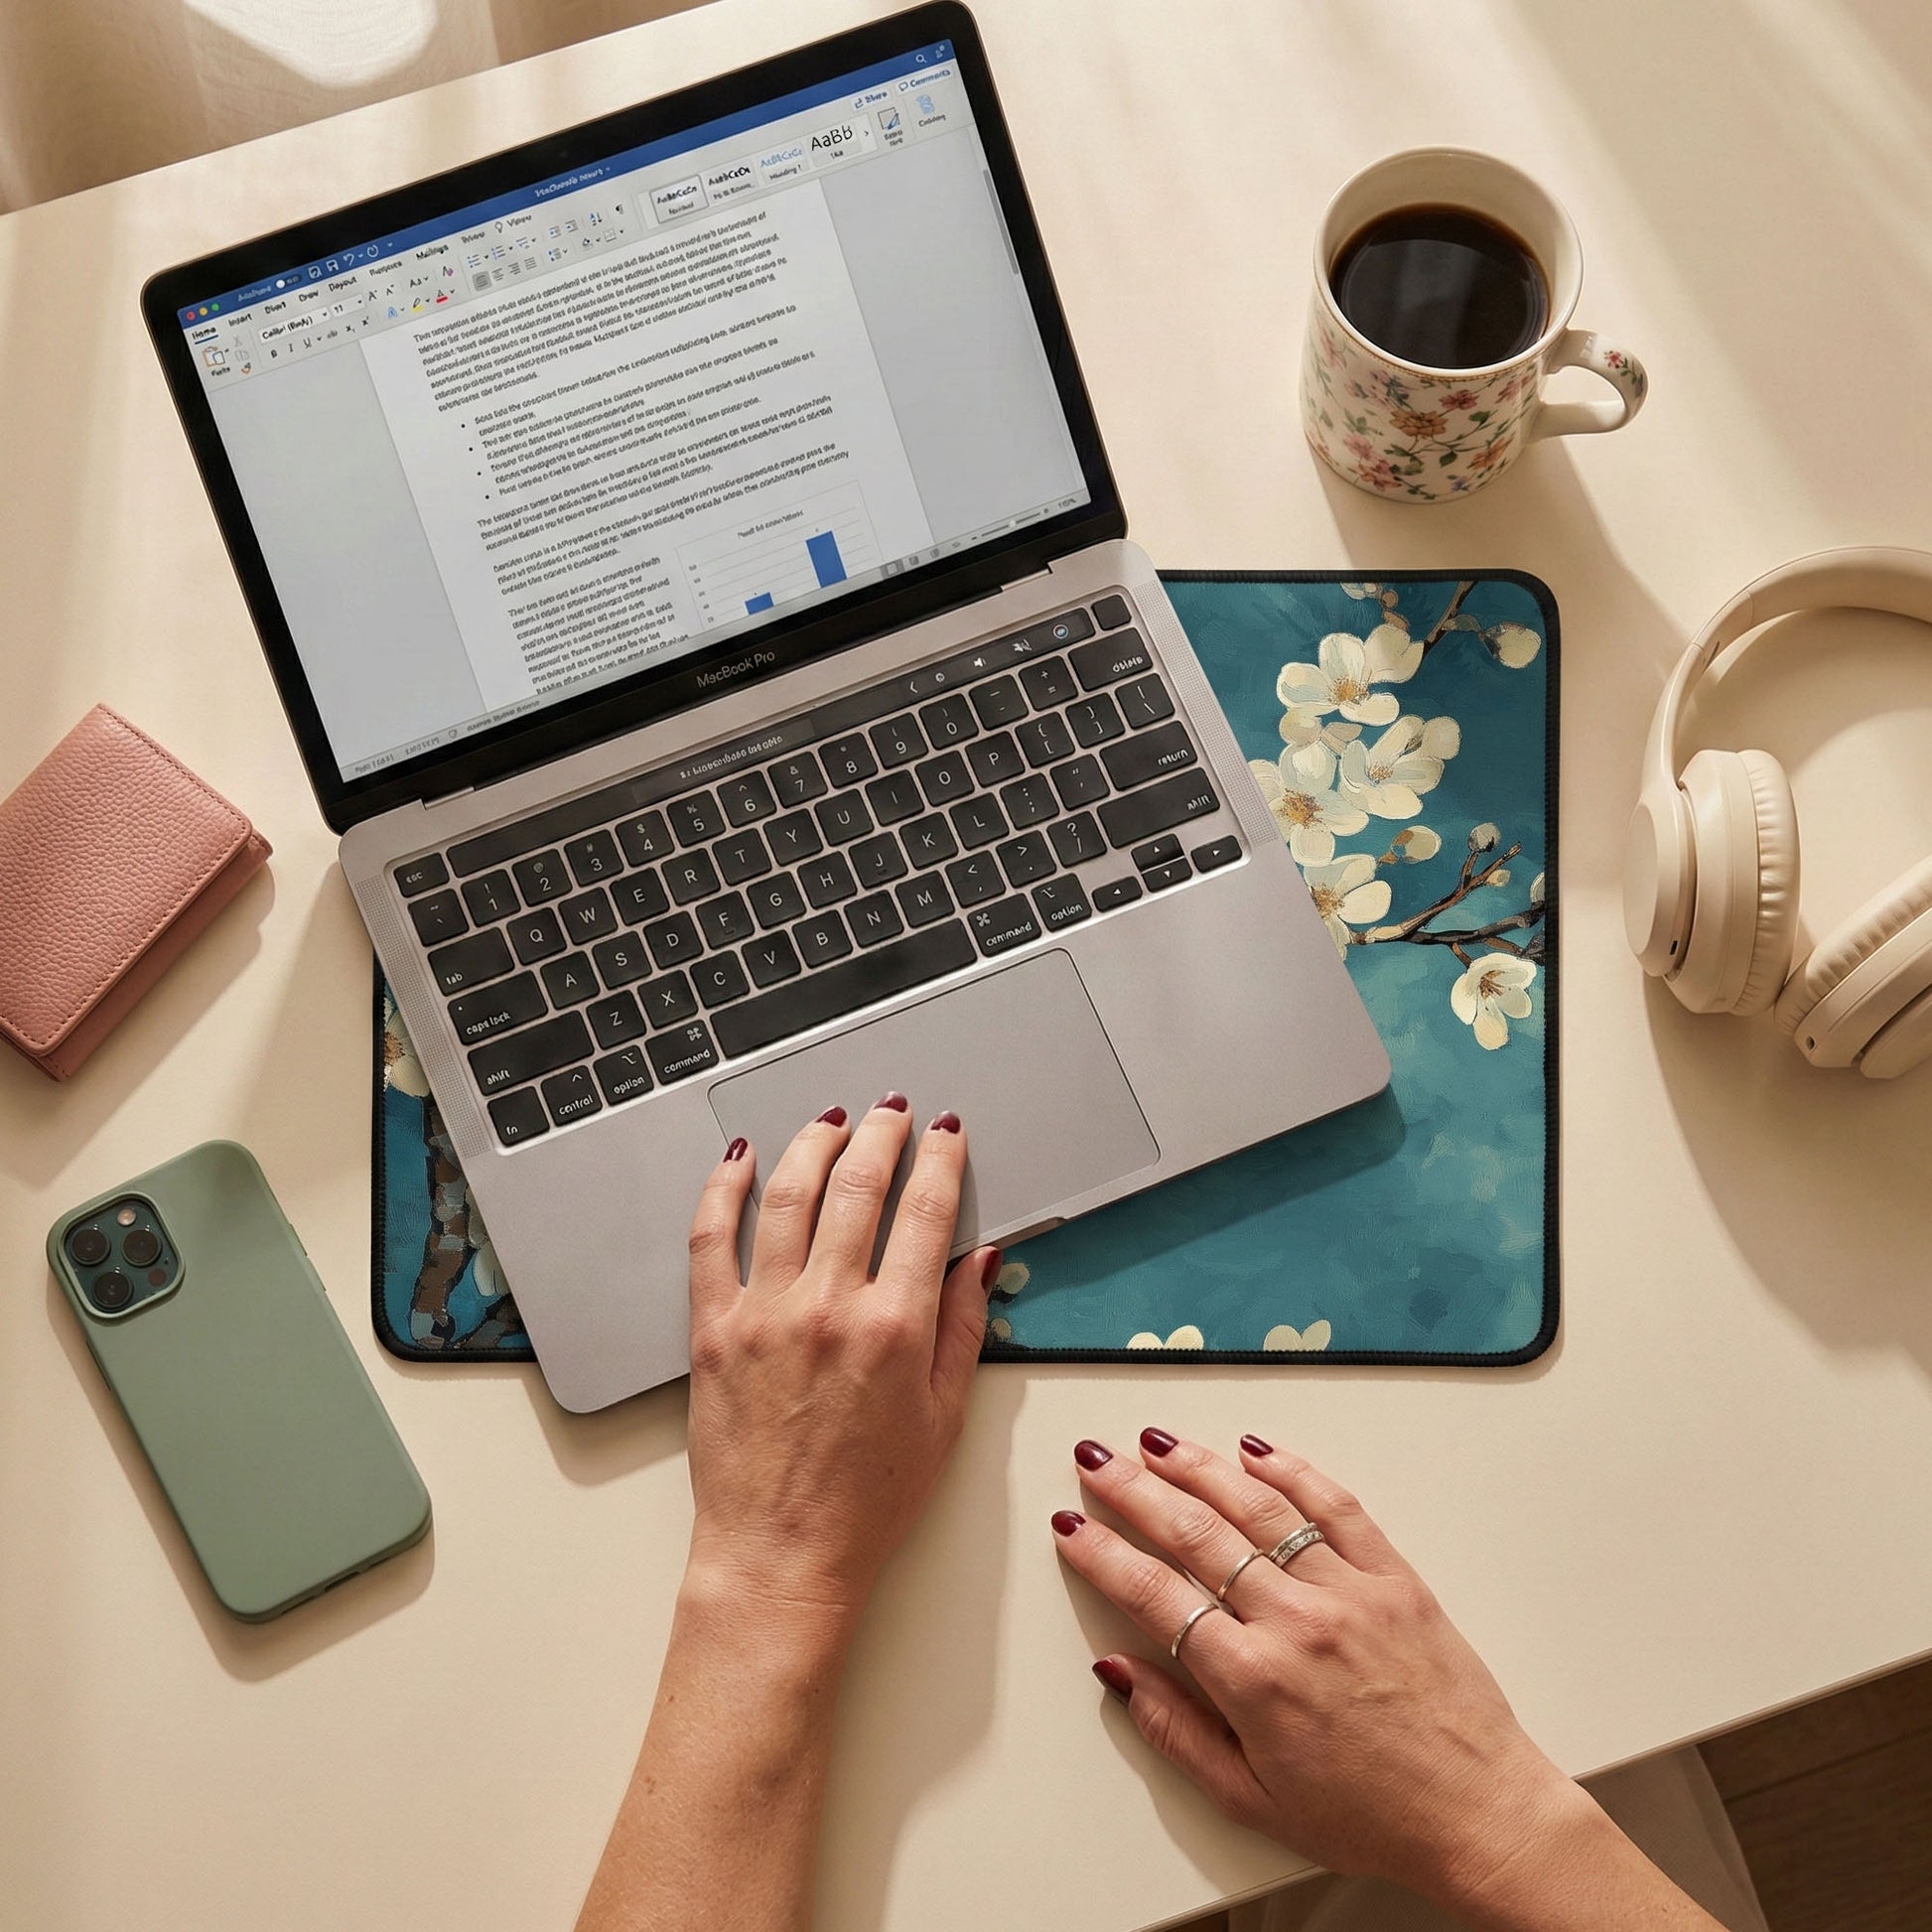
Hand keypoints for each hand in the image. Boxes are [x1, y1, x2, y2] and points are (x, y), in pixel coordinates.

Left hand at [682, 1095, 1000, 1635]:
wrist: (781, 1556)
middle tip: (894, 1110)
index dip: (941, 1160)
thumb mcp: (944, 1416)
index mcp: (895, 1328)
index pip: (925, 1212)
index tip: (947, 1133)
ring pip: (787, 1194)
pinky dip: (723, 1188)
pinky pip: (710, 1239)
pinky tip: (740, 1157)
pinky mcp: (712, 1330)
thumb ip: (962, 1326)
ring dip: (814, 1142)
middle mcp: (828, 1308)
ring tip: (833, 1118)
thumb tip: (977, 1257)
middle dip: (883, 1134)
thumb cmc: (868, 1501)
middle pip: (858, 1186)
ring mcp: (763, 1314)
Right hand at [1051, 1432, 1589, 1911]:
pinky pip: (1336, 1507)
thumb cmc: (1370, 1816)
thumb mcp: (1252, 1798)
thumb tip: (1118, 1675)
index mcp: (1254, 1680)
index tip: (1072, 1525)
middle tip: (1098, 1459)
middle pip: (1196, 1533)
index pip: (1155, 1595)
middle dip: (1135, 1489)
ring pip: (1259, 1508)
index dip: (1103, 1554)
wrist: (1478, 1813)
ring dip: (1200, 1466)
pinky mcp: (1395, 1578)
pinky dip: (1294, 1471)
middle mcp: (1297, 1622)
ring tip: (1158, 1442)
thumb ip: (1176, 1731)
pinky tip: (1256, 1450)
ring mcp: (1350, 1591)